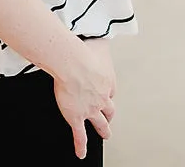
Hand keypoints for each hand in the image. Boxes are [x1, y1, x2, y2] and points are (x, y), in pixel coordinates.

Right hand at [53, 38, 116, 160]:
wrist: (73, 63)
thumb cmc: (83, 51)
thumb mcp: (99, 42)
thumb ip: (102, 39)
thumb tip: (105, 32)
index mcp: (107, 80)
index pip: (111, 90)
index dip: (109, 92)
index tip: (108, 92)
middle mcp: (102, 97)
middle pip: (109, 109)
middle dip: (110, 113)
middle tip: (110, 118)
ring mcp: (90, 109)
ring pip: (100, 123)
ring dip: (103, 130)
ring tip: (105, 135)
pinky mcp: (77, 117)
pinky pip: (80, 135)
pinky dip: (81, 145)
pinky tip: (81, 153)